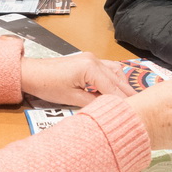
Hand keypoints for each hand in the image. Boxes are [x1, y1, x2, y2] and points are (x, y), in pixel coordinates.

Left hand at [20, 54, 135, 106]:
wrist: (31, 73)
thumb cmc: (47, 85)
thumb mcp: (71, 99)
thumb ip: (93, 102)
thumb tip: (109, 110)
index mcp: (91, 68)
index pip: (113, 88)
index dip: (124, 102)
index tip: (135, 114)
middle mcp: (95, 60)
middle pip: (118, 79)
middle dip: (127, 94)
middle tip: (141, 109)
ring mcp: (92, 58)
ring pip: (115, 72)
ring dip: (122, 86)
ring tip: (130, 102)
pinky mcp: (87, 60)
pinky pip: (107, 69)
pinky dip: (114, 80)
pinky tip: (117, 90)